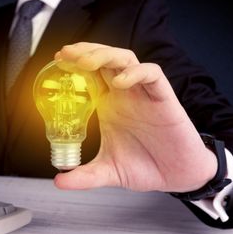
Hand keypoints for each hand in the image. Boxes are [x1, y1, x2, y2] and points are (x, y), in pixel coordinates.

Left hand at [53, 42, 217, 192]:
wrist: (176, 176)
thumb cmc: (146, 167)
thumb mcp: (108, 171)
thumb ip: (84, 176)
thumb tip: (59, 182)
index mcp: (109, 105)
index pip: (90, 74)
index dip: (74, 63)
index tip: (56, 61)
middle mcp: (125, 95)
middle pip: (104, 59)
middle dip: (85, 52)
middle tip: (66, 55)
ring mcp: (144, 94)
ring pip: (126, 59)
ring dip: (105, 56)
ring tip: (86, 62)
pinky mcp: (164, 98)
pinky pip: (152, 74)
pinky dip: (136, 73)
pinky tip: (121, 82)